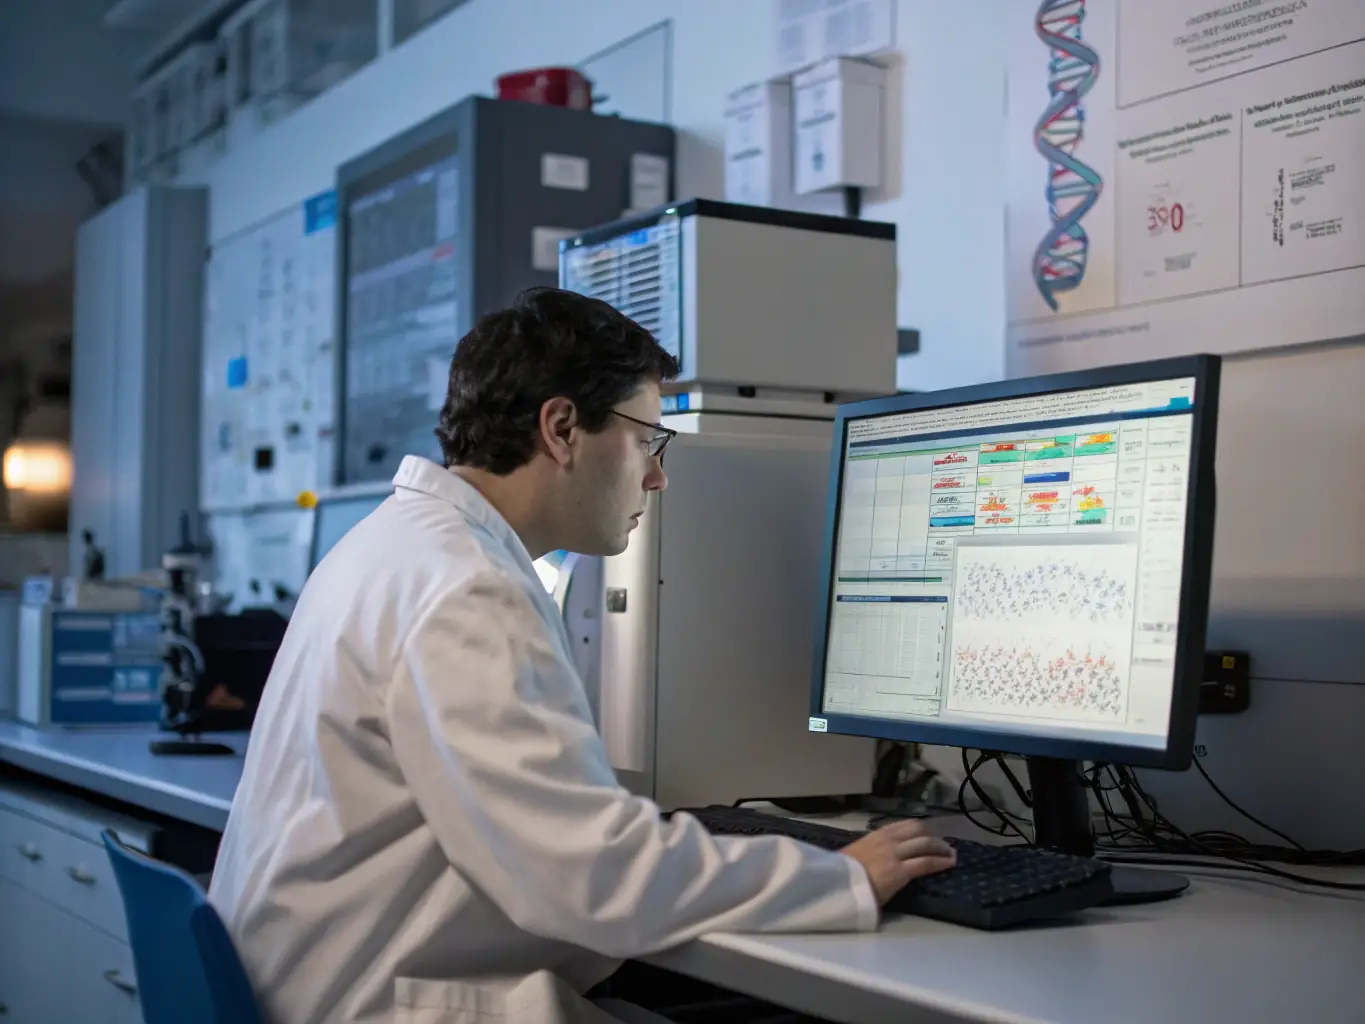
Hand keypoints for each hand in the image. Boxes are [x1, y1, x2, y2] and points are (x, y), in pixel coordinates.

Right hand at [840, 819, 956, 904]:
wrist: (836, 884)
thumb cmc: (844, 872)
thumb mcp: (858, 851)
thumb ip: (873, 848)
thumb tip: (883, 854)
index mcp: (877, 834)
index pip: (906, 825)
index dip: (922, 829)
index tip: (930, 834)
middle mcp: (889, 840)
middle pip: (919, 830)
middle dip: (934, 836)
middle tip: (944, 845)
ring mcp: (895, 854)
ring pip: (926, 844)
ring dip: (941, 848)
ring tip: (950, 854)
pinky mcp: (900, 871)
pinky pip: (926, 862)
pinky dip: (940, 862)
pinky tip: (949, 863)